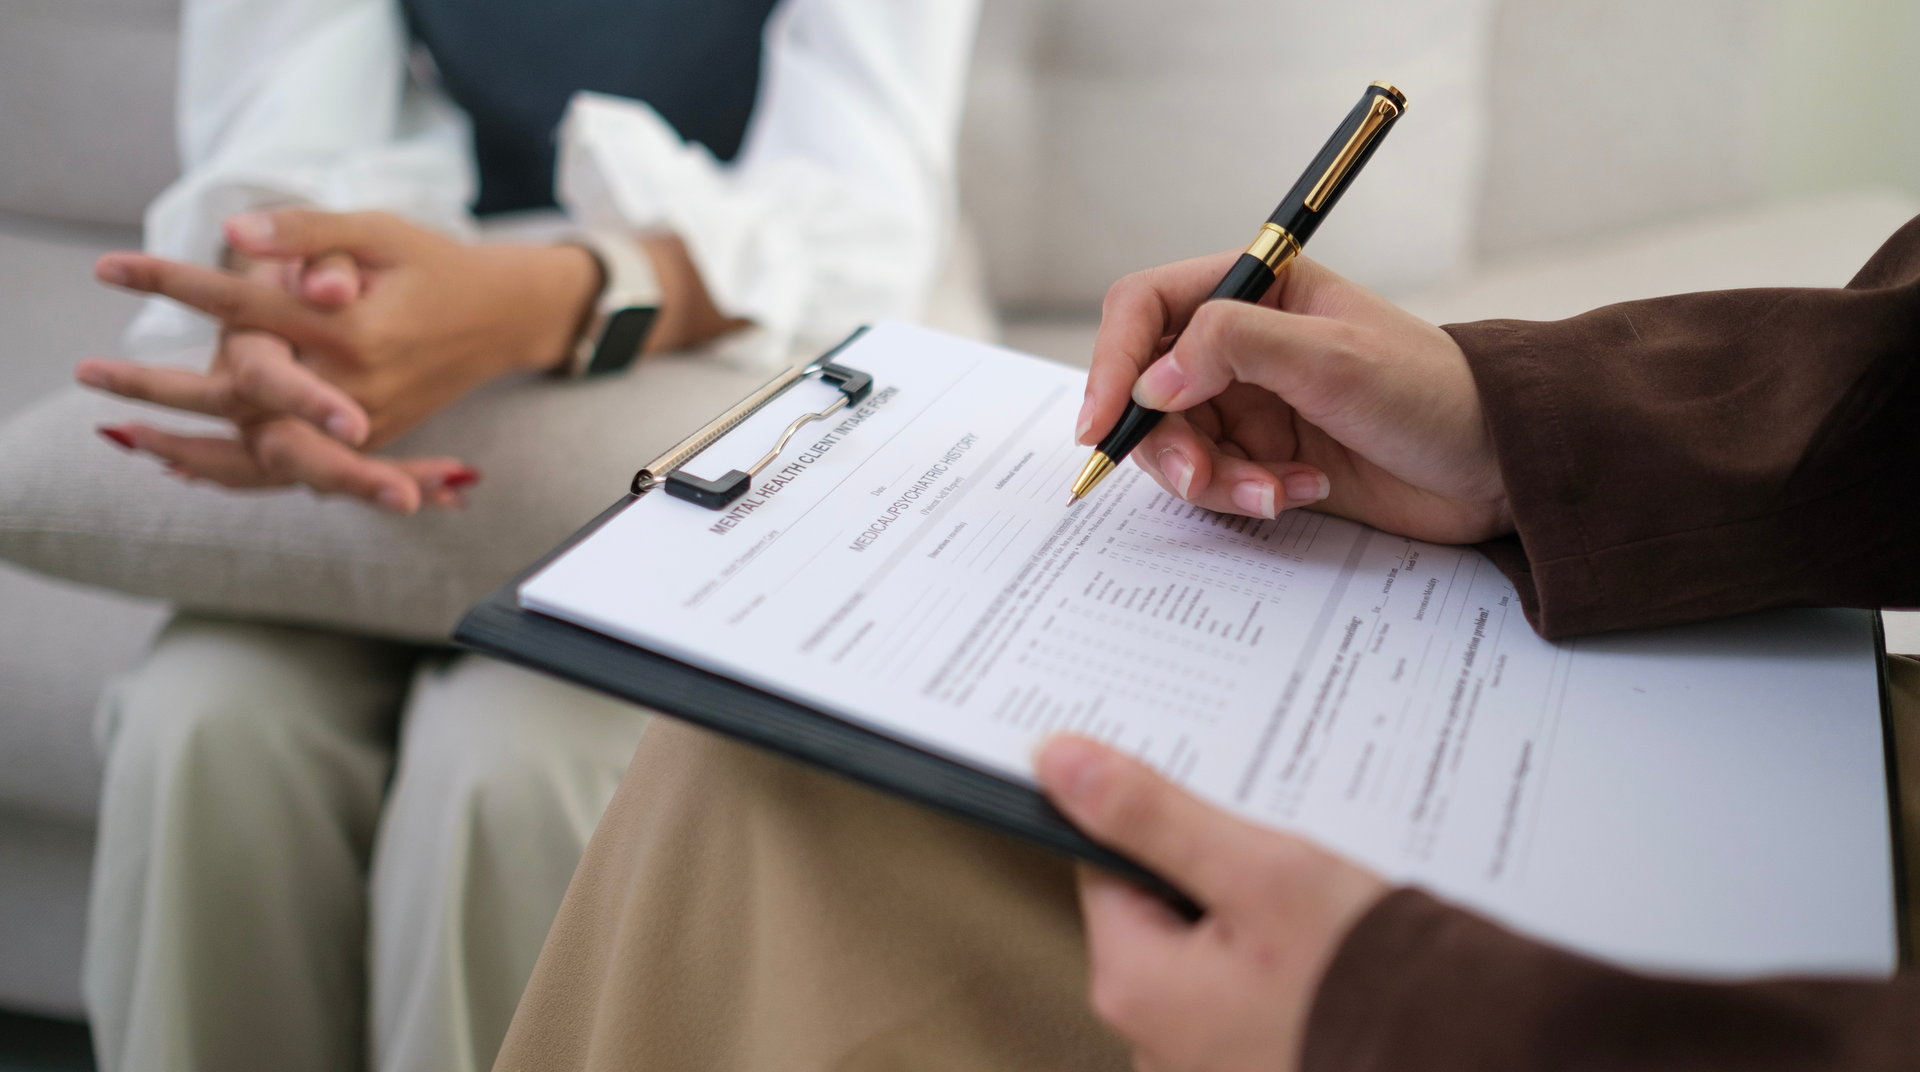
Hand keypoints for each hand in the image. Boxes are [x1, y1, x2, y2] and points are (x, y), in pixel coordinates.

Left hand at [79, 224, 477, 511]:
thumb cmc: (439, 266)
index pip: (245, 303)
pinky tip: (187, 468)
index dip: (172, 282)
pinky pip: (295, 469)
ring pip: (263, 449)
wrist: (506, 320)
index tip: (110, 268)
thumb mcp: (381, 233)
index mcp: (355, 329)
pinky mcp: (369, 442)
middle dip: (157, 385)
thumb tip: (235, 235)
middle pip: (239, 392)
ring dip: (190, 448)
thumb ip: (310, 234)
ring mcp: (364, 422)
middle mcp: (355, 385)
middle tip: (89, 373)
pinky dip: (240, 474)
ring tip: (127, 438)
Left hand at [1035, 736, 1387, 1071]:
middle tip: (1280, 859)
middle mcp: (1156, 1042)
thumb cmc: (1368, 981)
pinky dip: (1288, 967)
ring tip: (1318, 911)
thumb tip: (1059, 763)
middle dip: (1220, 874)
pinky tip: (1334, 950)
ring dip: (1259, 922)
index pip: (1108, 866)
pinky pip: (1255, 996)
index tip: (1208, 804)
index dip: (1161, 823)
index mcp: (1134, 988)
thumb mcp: (1257, 872)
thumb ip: (1152, 817)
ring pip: (1217, 953)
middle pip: (1164, 912)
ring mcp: (1210, 1064)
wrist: (1476, 1052)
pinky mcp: (1262, 1065)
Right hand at [1079, 251, 1510, 544]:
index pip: (1146, 308)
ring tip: (1270, 492)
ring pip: (1175, 444)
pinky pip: (1214, 482)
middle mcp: (1241, 343)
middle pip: (1147, 389)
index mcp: (1256, 289)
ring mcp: (1250, 403)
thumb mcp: (1332, 357)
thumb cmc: (1434, 393)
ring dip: (1210, 478)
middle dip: (1165, 442)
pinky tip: (1299, 493)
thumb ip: (1233, 348)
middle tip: (1201, 478)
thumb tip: (1151, 381)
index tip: (1103, 421)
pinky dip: (1244, 497)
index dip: (1112, 360)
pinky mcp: (1264, 457)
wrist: (1498, 467)